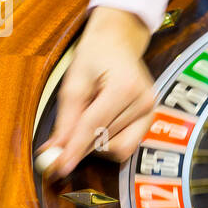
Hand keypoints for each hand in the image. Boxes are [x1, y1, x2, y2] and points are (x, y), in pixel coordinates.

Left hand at [38, 7, 156, 178]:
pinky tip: (103, 124)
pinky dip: (110, 140)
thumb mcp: (74, 81)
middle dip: (83, 144)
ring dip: (98, 142)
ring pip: (118, 147)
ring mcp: (151, 111)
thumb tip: (56, 149)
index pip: (93, 127)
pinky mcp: (152, 118)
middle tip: (66, 137)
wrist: (120, 39)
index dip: (74, 149)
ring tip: (90, 117)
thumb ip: (66, 118)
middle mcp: (144, 101)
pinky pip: (128, 144)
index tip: (59, 167)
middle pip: (106, 140)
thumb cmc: (96, 54)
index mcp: (125, 87)